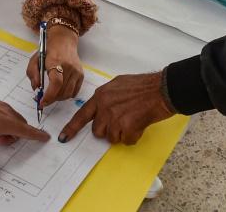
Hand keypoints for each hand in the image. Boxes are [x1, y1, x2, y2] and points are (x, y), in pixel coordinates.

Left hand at [0, 91, 49, 183]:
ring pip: (12, 120)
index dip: (38, 135)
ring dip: (7, 130)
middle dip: (14, 137)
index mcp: (7, 122)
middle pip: (20, 127)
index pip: (28, 131)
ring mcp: (0, 106)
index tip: (46, 137)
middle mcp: (7, 113)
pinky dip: (1, 123)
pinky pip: (4, 115)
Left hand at [27, 25, 82, 106]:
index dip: (49, 95)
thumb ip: (32, 74)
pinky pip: (74, 92)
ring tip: (52, 94)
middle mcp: (69, 66)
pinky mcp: (81, 75)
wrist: (64, 41)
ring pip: (68, 93)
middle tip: (44, 99)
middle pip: (62, 91)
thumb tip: (36, 88)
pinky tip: (60, 91)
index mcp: (56, 61)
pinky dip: (66, 95)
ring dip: (58, 98)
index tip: (42, 101)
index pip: (56, 82)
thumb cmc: (48, 51)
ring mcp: (77, 71)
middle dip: (51, 99)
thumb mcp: (35, 59)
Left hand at [59, 72, 173, 144]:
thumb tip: (103, 109)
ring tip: (133, 120)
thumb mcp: (118, 85)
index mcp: (101, 95)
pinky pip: (126, 141)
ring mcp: (114, 117)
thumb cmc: (144, 86)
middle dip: (108, 130)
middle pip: (97, 130)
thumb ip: (107, 97)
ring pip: (111, 137)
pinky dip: (134, 136)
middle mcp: (104, 106)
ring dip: (122, 133)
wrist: (162, 89)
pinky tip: (140, 124)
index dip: (72, 128)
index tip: (64, 137)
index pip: (82, 114)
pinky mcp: (126, 127)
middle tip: (123, 120)